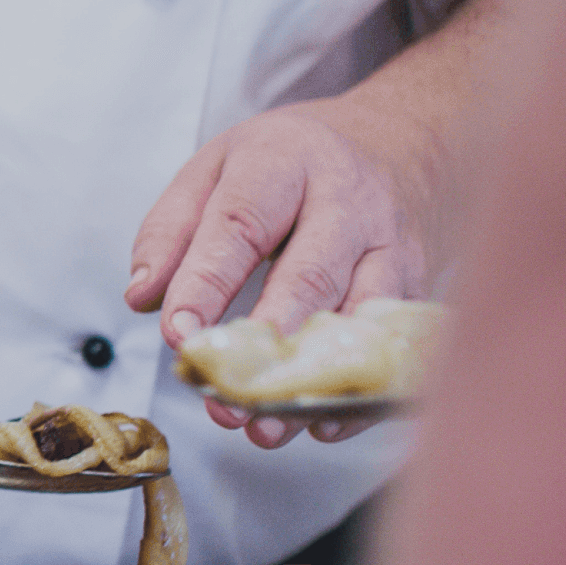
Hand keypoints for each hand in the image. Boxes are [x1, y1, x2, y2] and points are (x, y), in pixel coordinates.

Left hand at [127, 96, 431, 447]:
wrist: (410, 138)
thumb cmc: (296, 162)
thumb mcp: (219, 167)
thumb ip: (171, 229)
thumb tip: (141, 296)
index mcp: (284, 162)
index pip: (240, 225)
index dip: (207, 284)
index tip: (177, 334)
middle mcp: (349, 202)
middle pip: (309, 275)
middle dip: (264, 341)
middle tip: (221, 393)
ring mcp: (395, 245)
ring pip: (359, 317)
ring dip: (310, 380)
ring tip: (265, 426)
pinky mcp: (424, 283)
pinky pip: (397, 344)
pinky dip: (362, 391)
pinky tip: (325, 424)